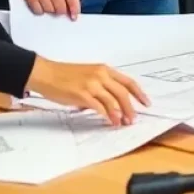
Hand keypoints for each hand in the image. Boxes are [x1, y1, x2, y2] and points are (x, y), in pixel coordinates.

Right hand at [10, 0, 80, 18]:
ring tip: (46, 0)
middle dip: (60, 10)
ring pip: (50, 11)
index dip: (74, 10)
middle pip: (61, 9)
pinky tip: (38, 3)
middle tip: (57, 7)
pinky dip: (39, 10)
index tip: (74, 17)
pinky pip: (38, 11)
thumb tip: (68, 3)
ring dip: (49, 9)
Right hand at [25, 57, 149, 125]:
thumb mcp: (88, 76)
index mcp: (105, 70)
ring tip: (124, 123)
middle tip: (134, 118)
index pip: (128, 82)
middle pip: (123, 92)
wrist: (47, 74)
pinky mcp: (82, 94)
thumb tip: (109, 104)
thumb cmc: (65, 76)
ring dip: (120, 113)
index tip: (146, 102)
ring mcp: (92, 84)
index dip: (139, 93)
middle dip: (131, 107)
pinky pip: (99, 106)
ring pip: (113, 100)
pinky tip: (110, 121)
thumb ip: (101, 87)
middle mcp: (101, 75)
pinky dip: (107, 115)